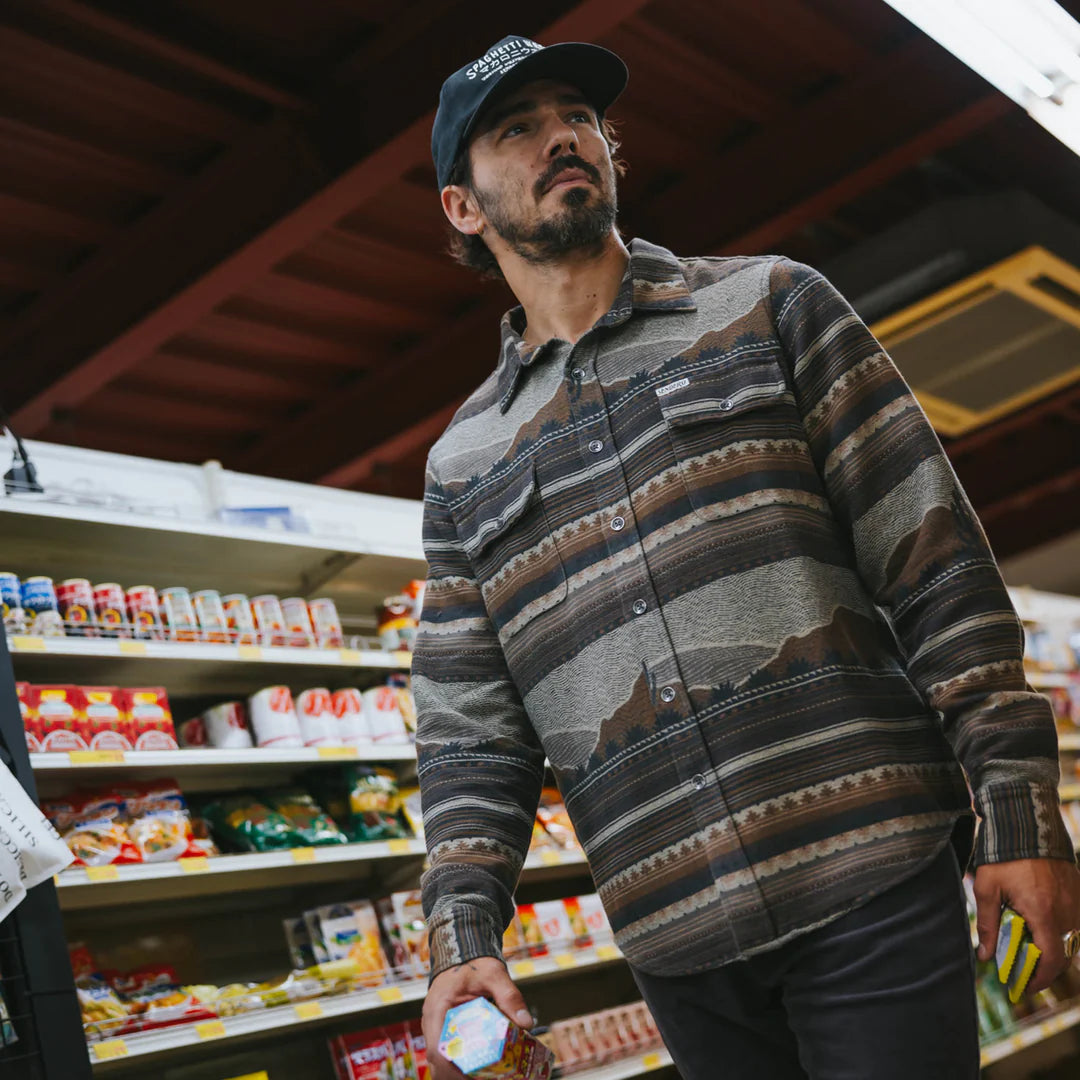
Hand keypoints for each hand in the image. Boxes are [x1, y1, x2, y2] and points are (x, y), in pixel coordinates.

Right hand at [422, 956, 532, 1079]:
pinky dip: (462, 1065)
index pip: (436, 1049)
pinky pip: (450, 1053)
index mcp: (438, 1010)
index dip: (451, 1069)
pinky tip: (484, 1068)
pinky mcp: (445, 1030)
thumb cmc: (475, 962)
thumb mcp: (494, 975)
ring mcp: (437, 1028)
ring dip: (460, 1073)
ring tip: (487, 1075)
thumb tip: (526, 1023)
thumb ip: (509, 996)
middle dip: (459, 1076)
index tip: (473, 1077)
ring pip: (442, 1061)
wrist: (464, 952)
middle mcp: (433, 1023)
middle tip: (486, 1078)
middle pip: (438, 1062)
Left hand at [974, 857, 1079, 993]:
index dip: (1040, 979)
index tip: (1025, 986)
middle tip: (1024, 971)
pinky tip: (1042, 927)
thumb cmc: (1004, 856)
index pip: (1051, 960)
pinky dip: (1061, 932)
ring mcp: (1077, 903)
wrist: (1027, 825)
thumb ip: (988, 924)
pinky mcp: (1079, 893)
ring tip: (1029, 948)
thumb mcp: (987, 888)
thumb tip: (985, 955)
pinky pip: (1075, 923)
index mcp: (1044, 913)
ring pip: (1071, 940)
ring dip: (1053, 949)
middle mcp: (1067, 912)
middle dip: (1044, 967)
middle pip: (1062, 954)